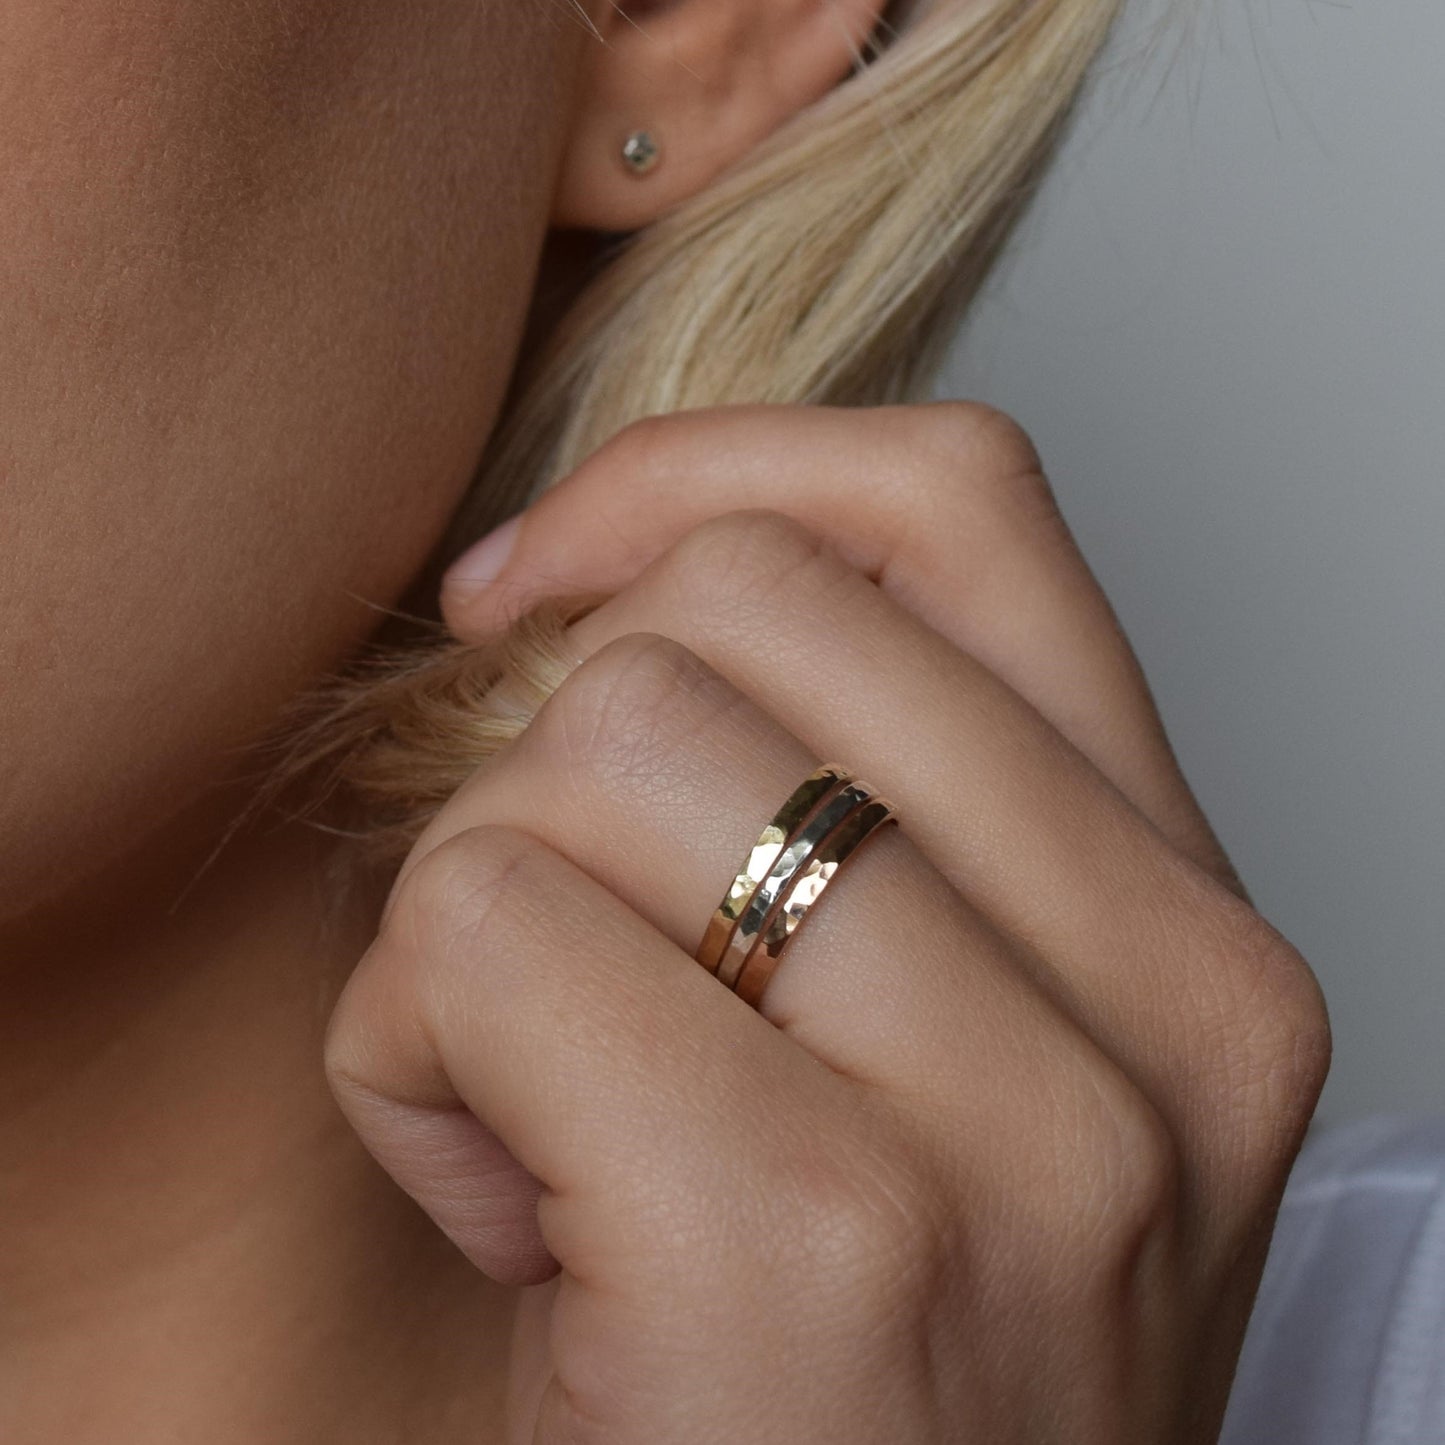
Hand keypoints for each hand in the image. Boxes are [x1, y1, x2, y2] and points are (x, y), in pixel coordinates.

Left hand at [323, 402, 1330, 1442]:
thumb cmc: (848, 1344)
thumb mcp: (931, 1034)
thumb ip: (849, 785)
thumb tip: (599, 584)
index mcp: (1188, 917)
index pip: (955, 502)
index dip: (707, 479)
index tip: (543, 585)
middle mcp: (1163, 998)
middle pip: (728, 612)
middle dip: (559, 753)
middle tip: (580, 950)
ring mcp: (1016, 1129)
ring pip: (592, 745)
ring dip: (480, 910)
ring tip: (548, 1096)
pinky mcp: (811, 1244)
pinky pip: (484, 928)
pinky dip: (410, 1046)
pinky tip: (504, 1197)